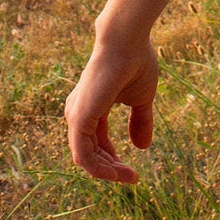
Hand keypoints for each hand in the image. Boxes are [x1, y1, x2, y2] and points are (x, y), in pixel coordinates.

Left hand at [64, 34, 159, 183]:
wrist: (126, 41)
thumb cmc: (135, 62)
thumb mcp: (142, 97)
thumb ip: (140, 121)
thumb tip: (143, 148)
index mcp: (91, 107)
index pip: (98, 142)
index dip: (114, 158)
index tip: (133, 170)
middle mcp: (78, 113)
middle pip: (90, 153)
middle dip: (111, 168)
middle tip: (132, 177)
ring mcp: (76, 117)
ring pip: (86, 158)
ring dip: (107, 172)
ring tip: (128, 177)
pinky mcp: (78, 120)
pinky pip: (84, 156)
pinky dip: (100, 168)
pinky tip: (117, 173)